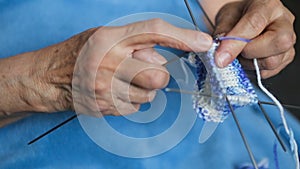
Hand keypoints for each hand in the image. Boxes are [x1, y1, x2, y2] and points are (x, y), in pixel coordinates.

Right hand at [72, 19, 211, 116]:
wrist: (51, 76)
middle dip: (157, 75)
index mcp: (111, 38)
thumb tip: (163, 57)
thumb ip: (136, 42)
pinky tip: (115, 91)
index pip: (155, 32)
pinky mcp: (105, 107)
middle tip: (141, 70)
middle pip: (158, 75)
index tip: (204, 43)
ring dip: (143, 88)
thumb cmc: (81, 52)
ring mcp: (106, 88)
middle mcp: (109, 62)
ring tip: (122, 80)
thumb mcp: (106, 36)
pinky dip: (131, 99)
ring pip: (149, 94)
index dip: (183, 37)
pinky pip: (135, 107)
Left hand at [214, 0, 295, 77]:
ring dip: (249, 63)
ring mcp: (287, 43)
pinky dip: (252, 70)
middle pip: (278, 43)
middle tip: (234, 51)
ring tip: (239, 54)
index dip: (235, 42)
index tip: (220, 57)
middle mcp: (284, 23)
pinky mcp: (284, 59)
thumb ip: (223, 33)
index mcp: (268, 6)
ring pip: (273, 62)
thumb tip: (222, 56)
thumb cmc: (236, 16)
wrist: (242, 20)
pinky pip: (268, 72)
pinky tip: (245, 60)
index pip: (255, 23)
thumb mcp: (225, 17)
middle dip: (249, 52)